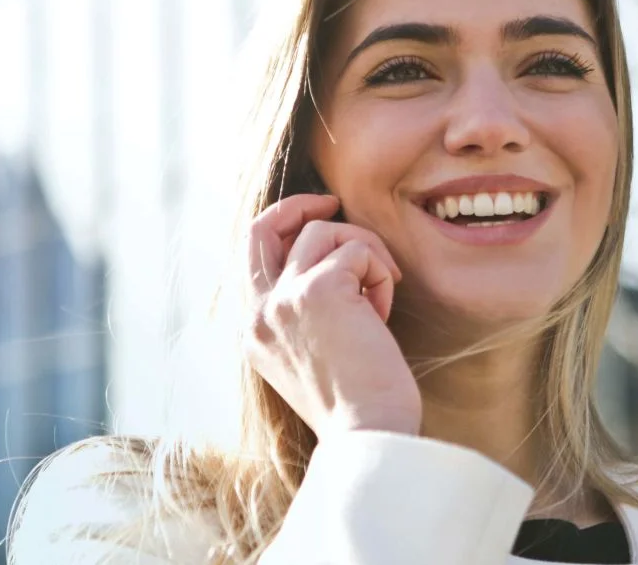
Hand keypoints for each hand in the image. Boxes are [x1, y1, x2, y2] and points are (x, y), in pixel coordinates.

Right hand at [243, 194, 421, 438]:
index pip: (253, 258)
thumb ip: (305, 314)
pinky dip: (380, 272)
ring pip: (324, 232)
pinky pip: (358, 250)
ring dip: (364, 252)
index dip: (284, 230)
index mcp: (254, 332)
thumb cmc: (357, 405)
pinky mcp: (318, 290)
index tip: (318, 222)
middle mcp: (259, 313)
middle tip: (333, 203)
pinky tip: (384, 313)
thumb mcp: (313, 357)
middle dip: (298, 205)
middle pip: (262, 228)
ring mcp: (283, 299)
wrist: (368, 435)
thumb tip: (333, 266)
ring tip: (381, 292)